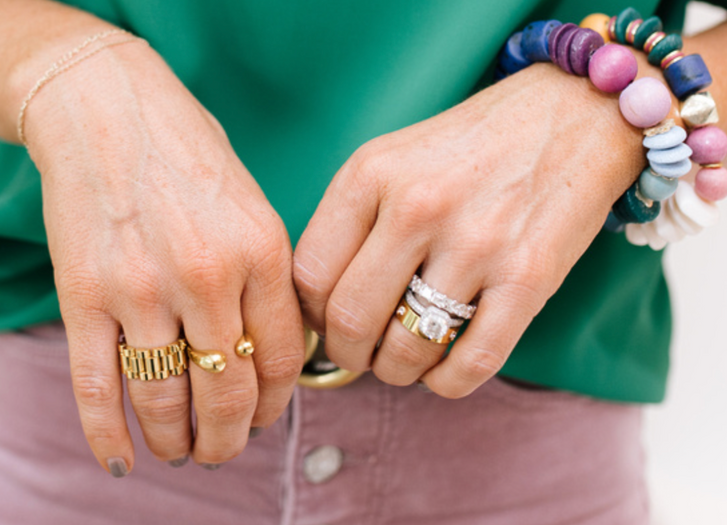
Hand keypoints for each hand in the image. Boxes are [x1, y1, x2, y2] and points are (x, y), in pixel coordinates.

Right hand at [25, 42, 303, 473]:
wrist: (108, 107)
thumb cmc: (190, 155)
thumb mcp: (254, 207)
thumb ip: (270, 278)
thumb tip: (278, 350)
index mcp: (263, 253)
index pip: (282, 360)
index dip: (276, 404)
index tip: (264, 418)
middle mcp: (209, 277)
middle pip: (230, 393)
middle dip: (229, 438)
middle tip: (222, 450)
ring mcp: (143, 289)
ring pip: (166, 400)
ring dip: (177, 442)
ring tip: (181, 452)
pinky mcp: (85, 293)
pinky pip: (97, 386)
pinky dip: (108, 434)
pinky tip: (120, 459)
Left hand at [293, 63, 647, 397]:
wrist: (571, 117)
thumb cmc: (469, 148)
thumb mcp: (391, 159)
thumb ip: (350, 223)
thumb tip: (320, 307)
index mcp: (370, 174)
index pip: (310, 276)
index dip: (311, 317)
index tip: (326, 324)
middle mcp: (417, 206)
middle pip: (350, 320)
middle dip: (346, 355)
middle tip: (359, 355)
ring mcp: (475, 243)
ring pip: (406, 350)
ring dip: (395, 371)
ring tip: (402, 360)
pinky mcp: (528, 277)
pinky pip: (471, 362)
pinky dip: (447, 383)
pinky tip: (443, 372)